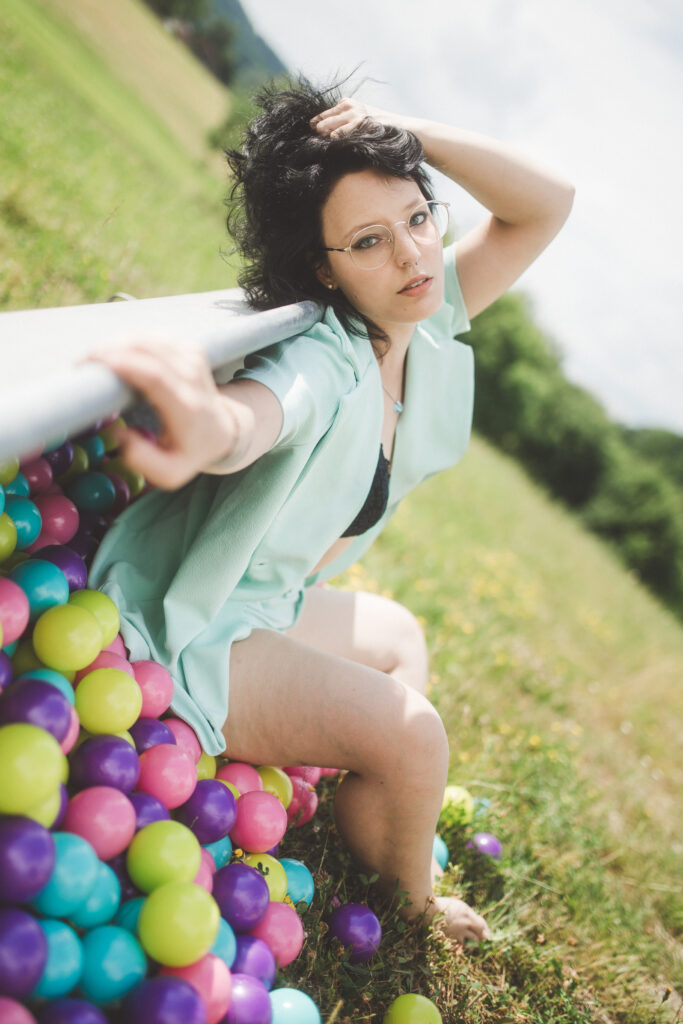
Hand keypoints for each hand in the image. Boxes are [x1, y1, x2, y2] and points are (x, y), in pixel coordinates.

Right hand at [81, 337, 236, 490]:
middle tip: (81, 363)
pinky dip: (129, 340)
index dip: (124, 364)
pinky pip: (154, 337)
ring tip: (91, 360)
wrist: (222, 431)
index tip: (93, 364)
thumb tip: (117, 434)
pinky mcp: (190, 348)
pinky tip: (113, 353)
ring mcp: (194, 359)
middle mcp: (193, 378)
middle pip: (149, 351)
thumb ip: (142, 460)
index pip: (156, 376)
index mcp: (188, 408)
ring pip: (149, 338)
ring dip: (116, 343)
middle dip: (110, 350)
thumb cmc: (189, 452)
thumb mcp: (170, 472)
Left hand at [310, 97, 392, 138]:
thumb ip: (345, 117)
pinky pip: (348, 129)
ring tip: (318, 132)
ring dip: (326, 127)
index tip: (311, 124)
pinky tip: (333, 137)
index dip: (320, 117)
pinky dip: (340, 133)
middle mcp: (353, 107)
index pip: (331, 110)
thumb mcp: (361, 114)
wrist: (398, 125)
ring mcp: (358, 115)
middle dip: (321, 122)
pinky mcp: (364, 123)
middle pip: (331, 115)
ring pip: (337, 121)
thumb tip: (326, 128)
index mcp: (350, 103)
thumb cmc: (377, 123)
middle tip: (313, 129)